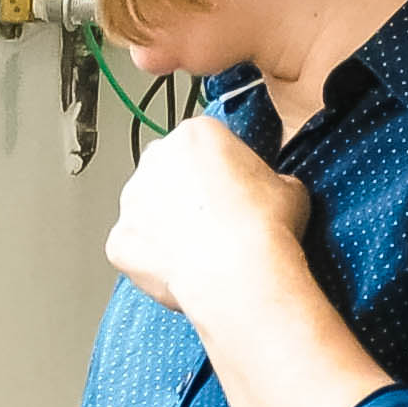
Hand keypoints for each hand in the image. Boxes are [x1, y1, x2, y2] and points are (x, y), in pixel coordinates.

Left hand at [102, 115, 310, 317]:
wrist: (238, 272)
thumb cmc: (263, 227)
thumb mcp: (288, 187)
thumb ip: (269, 179)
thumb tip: (271, 190)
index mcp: (195, 134)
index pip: (203, 144)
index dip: (220, 169)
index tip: (231, 189)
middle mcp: (156, 159)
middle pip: (167, 172)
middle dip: (184, 193)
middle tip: (213, 221)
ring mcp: (132, 200)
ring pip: (146, 209)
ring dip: (165, 225)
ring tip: (199, 250)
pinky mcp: (119, 240)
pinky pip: (133, 248)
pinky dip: (151, 260)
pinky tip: (179, 270)